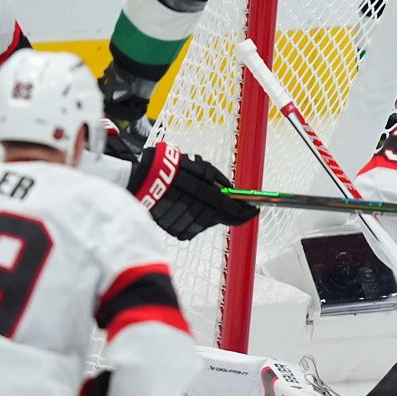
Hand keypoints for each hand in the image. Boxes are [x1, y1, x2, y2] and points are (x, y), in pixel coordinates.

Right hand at [127, 142, 256, 239]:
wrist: (142, 179)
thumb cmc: (172, 167)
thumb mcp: (199, 165)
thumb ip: (218, 179)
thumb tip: (231, 190)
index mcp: (205, 196)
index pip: (232, 209)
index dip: (245, 212)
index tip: (254, 211)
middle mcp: (196, 213)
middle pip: (220, 218)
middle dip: (228, 212)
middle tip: (230, 204)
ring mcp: (185, 224)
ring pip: (206, 223)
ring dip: (208, 214)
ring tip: (199, 200)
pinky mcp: (175, 229)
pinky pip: (191, 227)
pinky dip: (193, 218)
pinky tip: (187, 206)